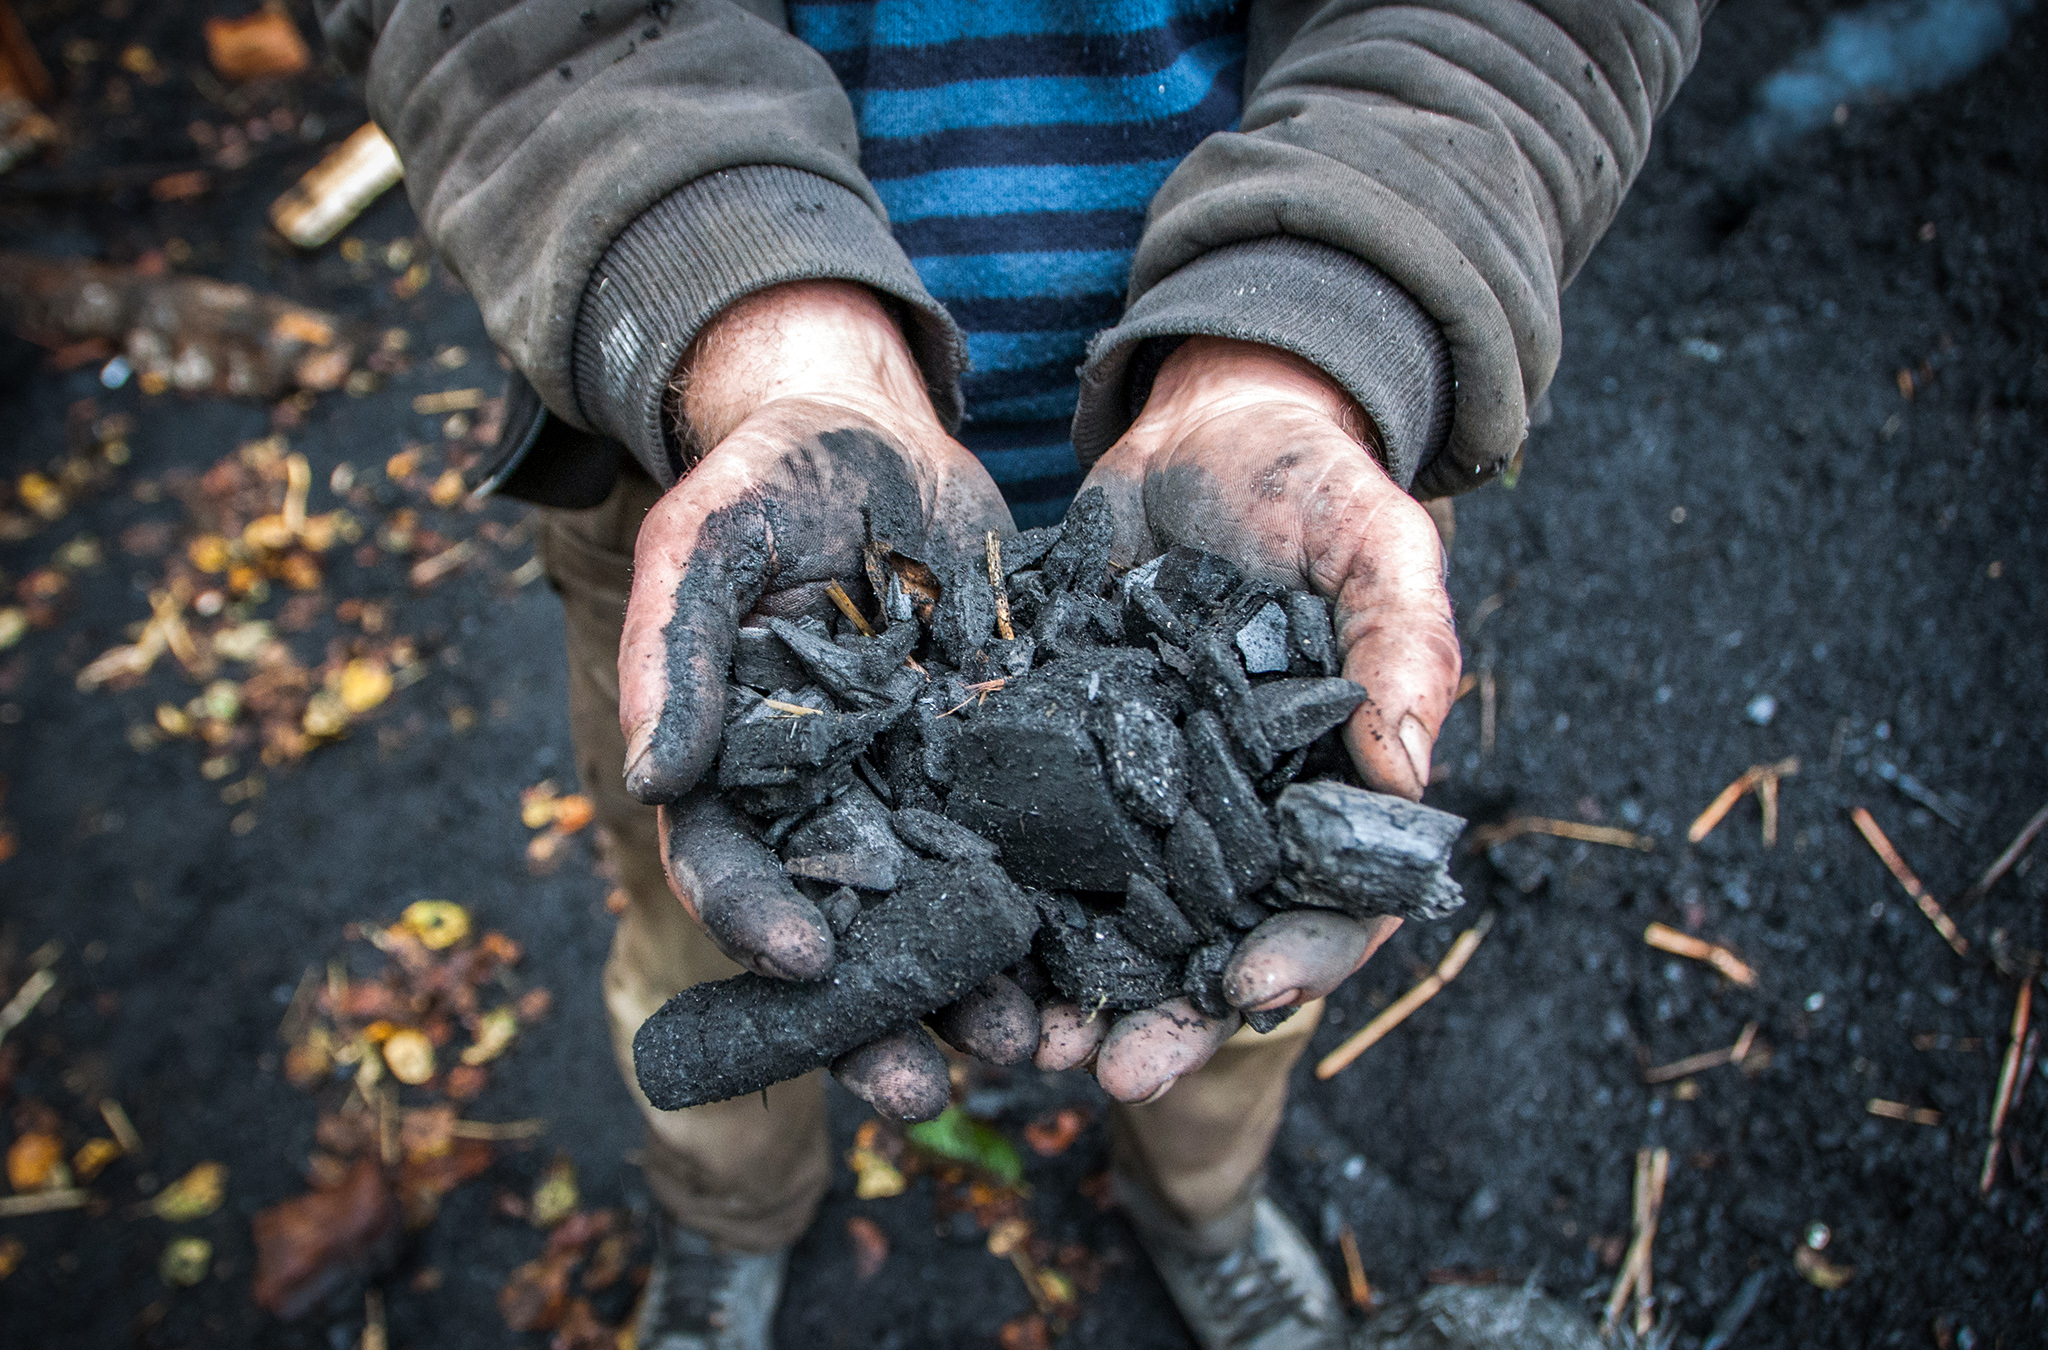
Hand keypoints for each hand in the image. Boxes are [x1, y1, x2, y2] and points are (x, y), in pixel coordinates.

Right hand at [619, 280, 1016, 1116]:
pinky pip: (1026, 846)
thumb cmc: (768, 479)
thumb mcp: (709, 538)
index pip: (732, 865)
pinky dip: (1057, 909)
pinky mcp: (999, 761)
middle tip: (921, 1087)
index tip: (805, 963)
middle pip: (842, 926)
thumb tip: (650, 774)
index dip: (757, 921)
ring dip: (975, 988)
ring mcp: (915, 788)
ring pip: (941, 911)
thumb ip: (675, 648)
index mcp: (738, 767)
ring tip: (1025, 1047)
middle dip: (877, 1012)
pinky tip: (1100, 960)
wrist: (877, 430)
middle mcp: (825, 800)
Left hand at [1044, 337, 1460, 1099]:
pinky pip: (1025, 843)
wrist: (1203, 425)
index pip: (1330, 905)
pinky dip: (996, 898)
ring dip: (1070, 990)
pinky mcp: (1059, 757)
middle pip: (1209, 947)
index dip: (1300, 957)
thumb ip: (1405, 646)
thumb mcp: (1379, 541)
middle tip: (1113, 1069)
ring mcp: (1142, 797)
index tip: (1251, 987)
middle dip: (1167, 1017)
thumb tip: (1406, 770)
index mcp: (1326, 792)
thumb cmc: (1314, 482)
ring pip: (1110, 923)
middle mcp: (1234, 819)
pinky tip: (953, 935)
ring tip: (1023, 1042)